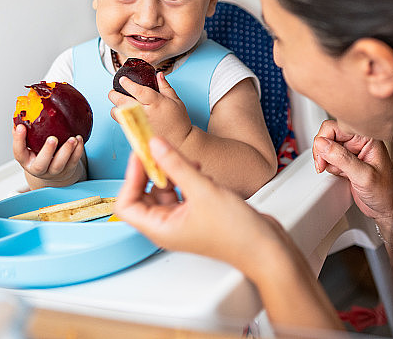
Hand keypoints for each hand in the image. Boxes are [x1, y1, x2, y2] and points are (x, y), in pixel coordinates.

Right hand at [12, 124, 84, 184]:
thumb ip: (26, 130)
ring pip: (59, 165)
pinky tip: (79, 140)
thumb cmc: (39, 152)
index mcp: (26, 160)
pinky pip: (73, 161)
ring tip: (72, 138)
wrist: (53, 169)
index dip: (18, 141)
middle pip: (41, 165)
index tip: (21, 127)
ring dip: (66, 151)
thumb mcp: (30, 143)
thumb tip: (22, 112)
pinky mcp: (68, 169)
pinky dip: (78, 151)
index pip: (19, 153)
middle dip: (47, 151)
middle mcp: (39, 168)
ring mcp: (53, 171)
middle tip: (53, 139)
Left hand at [109, 72, 192, 146]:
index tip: (122, 79)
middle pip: (122, 101)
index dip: (127, 84)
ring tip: (118, 102)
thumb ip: (165, 86)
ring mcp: (139, 122)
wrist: (179, 140)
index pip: (137, 90)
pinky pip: (121, 122)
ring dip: (115, 106)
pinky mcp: (136, 130)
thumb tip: (159, 75)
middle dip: (114, 94)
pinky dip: (119, 116)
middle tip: (114, 91)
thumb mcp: (176, 100)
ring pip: (117, 113)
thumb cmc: (178, 121)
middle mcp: (145, 112)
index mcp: (155, 102)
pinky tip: (124, 112)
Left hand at [115, 137, 283, 274]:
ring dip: (172, 172)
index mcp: (160, 229)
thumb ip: (176, 165)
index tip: (141, 155)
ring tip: (187, 161)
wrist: (265, 247)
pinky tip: (200, 171)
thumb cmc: (237, 234)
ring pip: (165, 190)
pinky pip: (182, 191)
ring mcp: (183, 220)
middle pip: (144, 194)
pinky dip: (187, 178)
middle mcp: (168, 226)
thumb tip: (155, 146)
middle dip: (152, 171)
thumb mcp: (203, 191)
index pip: (127, 204)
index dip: (131, 177)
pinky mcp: (197, 213)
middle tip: (158, 148)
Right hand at [312, 120, 392, 219]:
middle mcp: (359, 142)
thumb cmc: (386, 192)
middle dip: (324, 153)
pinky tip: (342, 175)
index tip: (322, 157)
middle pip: (328, 136)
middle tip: (326, 166)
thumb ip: (341, 158)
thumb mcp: (363, 176)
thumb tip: (321, 144)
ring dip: (328, 162)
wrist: (387, 208)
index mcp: (366, 138)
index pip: (335, 127)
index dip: (324, 141)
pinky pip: (330, 159)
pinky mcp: (347, 162)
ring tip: (342, 173)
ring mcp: (352, 152)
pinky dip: (331, 168)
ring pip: (327, 148)